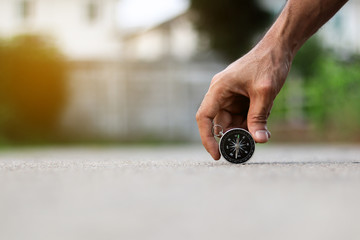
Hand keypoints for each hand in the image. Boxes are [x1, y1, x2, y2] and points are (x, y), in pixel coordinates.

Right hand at [196, 39, 292, 159]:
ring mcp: (231, 96)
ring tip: (262, 132)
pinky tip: (264, 125)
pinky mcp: (241, 99)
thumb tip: (259, 140)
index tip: (217, 155)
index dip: (207, 138)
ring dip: (246, 130)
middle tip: (248, 148)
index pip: (204, 117)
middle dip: (234, 136)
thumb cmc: (268, 64)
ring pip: (233, 122)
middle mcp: (221, 94)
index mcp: (219, 89)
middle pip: (221, 123)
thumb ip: (259, 117)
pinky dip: (252, 123)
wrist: (279, 48)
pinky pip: (243, 117)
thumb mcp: (264, 93)